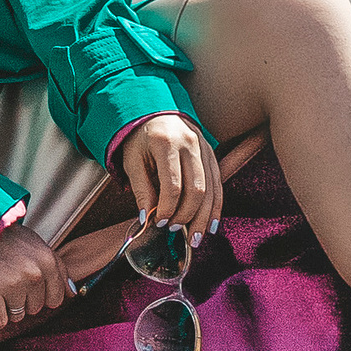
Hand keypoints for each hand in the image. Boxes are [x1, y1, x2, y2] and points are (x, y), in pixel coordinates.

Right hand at [0, 222, 66, 336]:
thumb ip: (59, 270)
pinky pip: (0, 321)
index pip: (54, 300)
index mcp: (47, 261)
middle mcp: (33, 273)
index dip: (41, 294)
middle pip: (35, 309)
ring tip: (0, 285)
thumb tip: (73, 294)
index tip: (28, 282)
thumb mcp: (40, 247)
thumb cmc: (11, 240)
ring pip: (17, 316)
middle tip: (10, 279)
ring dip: (8, 306)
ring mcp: (12, 283)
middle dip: (23, 299)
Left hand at [118, 112, 223, 242]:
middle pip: (196, 189)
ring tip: (194, 238)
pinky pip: (218, 184)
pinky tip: (211, 225)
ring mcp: (204, 148)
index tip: (157, 223)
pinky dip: (216, 207)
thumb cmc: (140, 138)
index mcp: (166, 142)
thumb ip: (141, 189)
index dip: (166, 208)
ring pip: (211, 189)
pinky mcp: (211, 153)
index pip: (172, 185)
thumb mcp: (133, 160)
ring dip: (203, 218)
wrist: (154, 111)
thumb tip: (147, 220)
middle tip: (173, 231)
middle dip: (186, 216)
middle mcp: (190, 143)